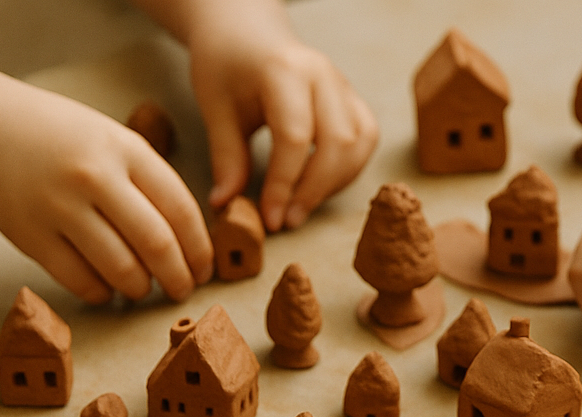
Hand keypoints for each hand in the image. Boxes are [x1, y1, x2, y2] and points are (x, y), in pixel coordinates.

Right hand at [0, 83, 212, 302]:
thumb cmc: (63, 139)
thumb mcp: (113, 141)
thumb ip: (149, 182)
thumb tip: (189, 243)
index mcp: (125, 150)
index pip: (181, 210)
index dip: (200, 248)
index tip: (204, 269)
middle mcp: (95, 177)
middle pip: (157, 245)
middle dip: (178, 277)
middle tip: (182, 291)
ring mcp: (60, 207)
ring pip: (121, 269)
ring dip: (140, 288)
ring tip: (141, 288)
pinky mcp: (31, 236)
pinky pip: (81, 281)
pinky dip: (101, 293)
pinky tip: (106, 289)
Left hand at [186, 10, 376, 230]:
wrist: (246, 31)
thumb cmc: (227, 64)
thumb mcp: (215, 107)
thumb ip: (226, 157)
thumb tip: (226, 204)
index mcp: (284, 71)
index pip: (294, 137)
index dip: (284, 184)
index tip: (271, 218)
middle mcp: (323, 75)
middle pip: (338, 143)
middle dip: (314, 190)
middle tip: (287, 220)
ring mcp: (343, 85)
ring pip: (360, 143)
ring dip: (335, 183)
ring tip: (301, 206)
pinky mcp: (352, 99)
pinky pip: (366, 138)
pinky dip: (349, 169)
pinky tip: (320, 185)